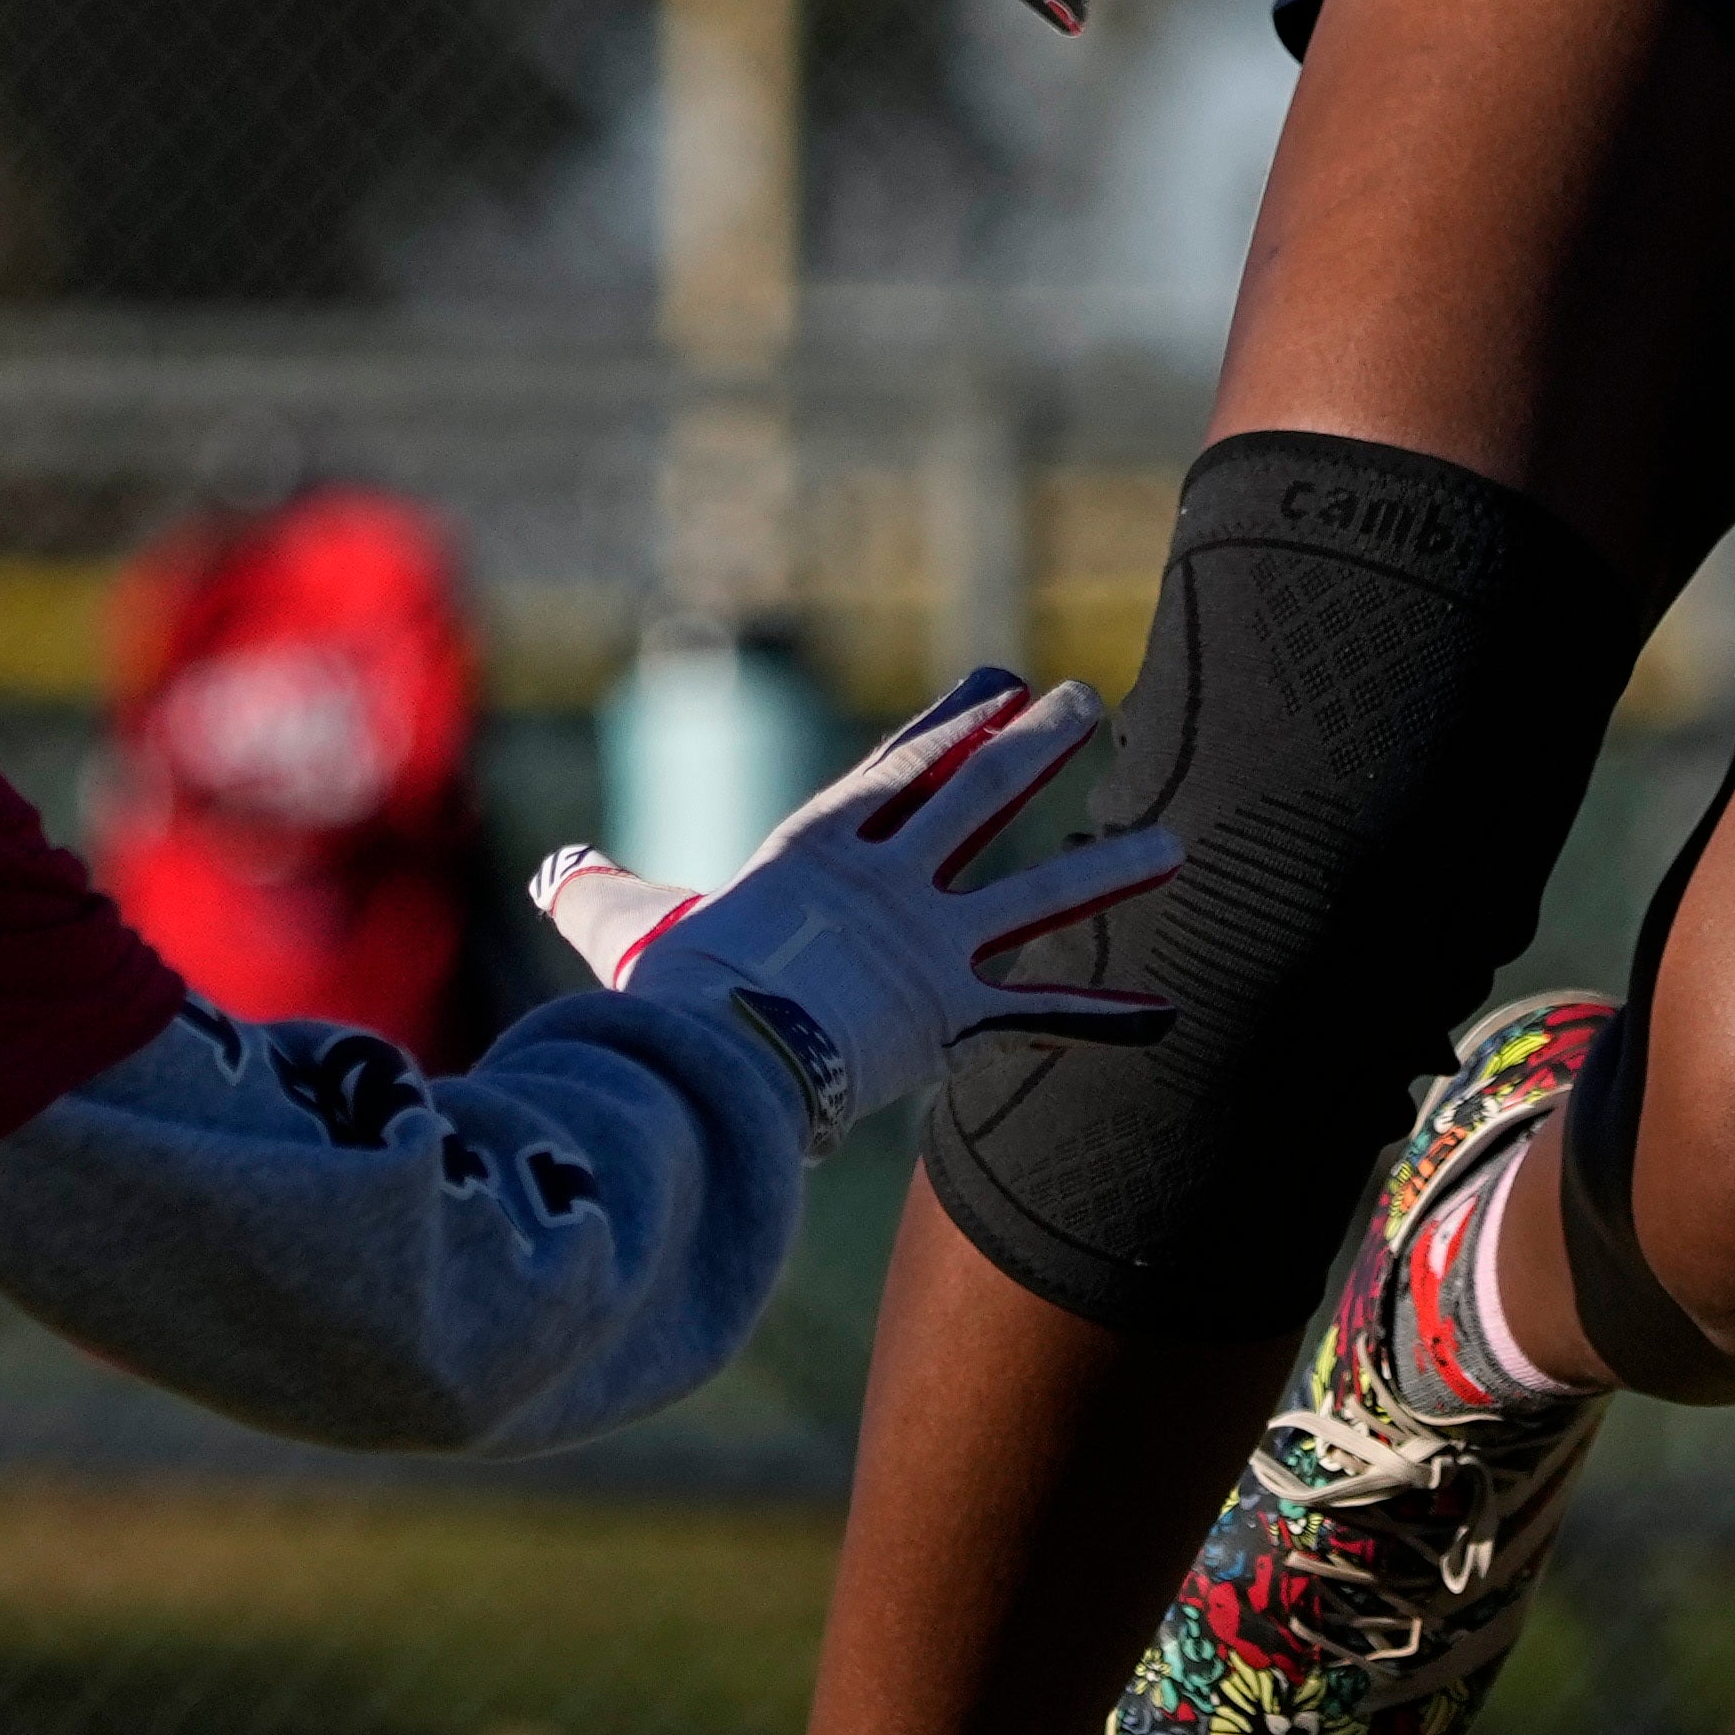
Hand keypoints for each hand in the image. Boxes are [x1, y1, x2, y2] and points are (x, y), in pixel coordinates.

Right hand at [526, 672, 1175, 1144]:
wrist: (712, 1051)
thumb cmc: (662, 991)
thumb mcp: (624, 928)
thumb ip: (600, 894)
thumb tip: (558, 873)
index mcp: (820, 846)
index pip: (902, 766)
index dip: (953, 721)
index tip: (996, 683)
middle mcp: (891, 879)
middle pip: (982, 795)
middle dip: (1039, 746)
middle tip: (1085, 704)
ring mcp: (931, 942)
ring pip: (1038, 894)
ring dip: (1109, 869)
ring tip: (1176, 846)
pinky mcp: (952, 1010)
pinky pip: (1041, 1015)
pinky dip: (1105, 1019)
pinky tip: (1169, 1013)